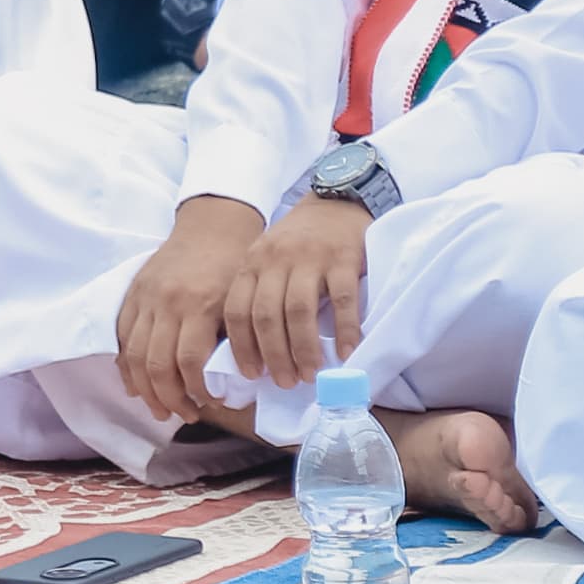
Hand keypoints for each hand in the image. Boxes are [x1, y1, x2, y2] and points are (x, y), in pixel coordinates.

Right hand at [112, 195, 264, 429]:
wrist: (212, 224)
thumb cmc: (234, 264)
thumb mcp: (242, 300)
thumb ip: (233, 339)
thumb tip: (231, 384)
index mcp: (200, 304)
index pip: (190, 362)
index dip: (197, 391)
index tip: (210, 403)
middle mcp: (168, 302)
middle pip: (157, 364)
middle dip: (170, 399)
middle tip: (187, 415)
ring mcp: (146, 297)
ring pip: (134, 355)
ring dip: (146, 390)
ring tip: (161, 409)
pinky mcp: (133, 293)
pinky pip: (122, 336)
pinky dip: (126, 365)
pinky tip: (137, 384)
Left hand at [219, 193, 375, 392]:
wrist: (337, 201)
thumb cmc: (300, 241)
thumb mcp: (269, 260)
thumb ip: (260, 292)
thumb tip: (258, 352)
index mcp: (252, 263)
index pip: (237, 310)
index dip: (242, 346)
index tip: (251, 374)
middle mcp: (276, 259)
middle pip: (267, 316)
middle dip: (274, 355)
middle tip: (285, 382)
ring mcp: (310, 257)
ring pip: (299, 311)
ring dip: (303, 349)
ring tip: (310, 374)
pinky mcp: (343, 258)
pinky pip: (343, 300)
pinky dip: (344, 330)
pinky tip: (346, 352)